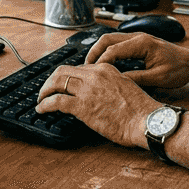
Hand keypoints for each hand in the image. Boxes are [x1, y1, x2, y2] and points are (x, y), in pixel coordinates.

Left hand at [35, 63, 158, 147]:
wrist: (147, 121)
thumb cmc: (140, 110)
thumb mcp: (125, 87)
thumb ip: (109, 85)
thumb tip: (97, 94)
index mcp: (106, 69)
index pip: (78, 68)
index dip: (67, 77)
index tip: (62, 85)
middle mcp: (95, 75)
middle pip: (63, 71)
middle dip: (51, 81)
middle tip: (46, 90)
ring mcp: (88, 89)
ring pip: (56, 82)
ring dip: (45, 91)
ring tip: (41, 99)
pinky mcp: (83, 106)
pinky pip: (56, 101)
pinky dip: (45, 104)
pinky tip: (41, 109)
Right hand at [83, 32, 188, 89]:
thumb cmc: (180, 69)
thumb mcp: (159, 78)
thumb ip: (137, 79)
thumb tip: (117, 82)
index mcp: (142, 43)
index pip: (113, 49)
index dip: (100, 62)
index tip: (92, 74)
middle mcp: (138, 37)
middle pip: (106, 39)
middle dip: (93, 53)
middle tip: (84, 69)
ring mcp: (138, 38)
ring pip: (110, 40)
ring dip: (98, 52)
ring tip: (90, 67)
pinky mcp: (138, 43)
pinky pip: (117, 44)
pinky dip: (106, 52)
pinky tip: (103, 65)